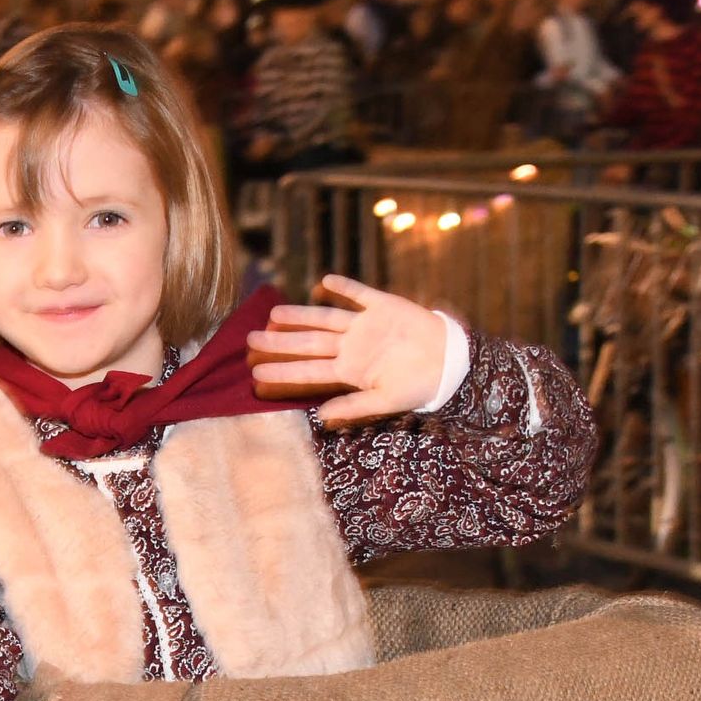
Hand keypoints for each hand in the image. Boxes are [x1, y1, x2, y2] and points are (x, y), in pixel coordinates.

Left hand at [246, 274, 453, 424]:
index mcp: (350, 370)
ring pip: (325, 318)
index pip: (309, 371)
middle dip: (280, 343)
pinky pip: (359, 294)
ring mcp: (364, 325)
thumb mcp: (387, 401)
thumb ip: (354, 407)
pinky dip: (343, 288)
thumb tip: (321, 418)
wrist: (450, 362)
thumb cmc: (419, 386)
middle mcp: (351, 347)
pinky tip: (324, 282)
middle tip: (249, 342)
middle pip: (309, 343)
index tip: (255, 376)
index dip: (283, 372)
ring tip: (274, 313)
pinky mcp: (383, 306)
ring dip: (300, 315)